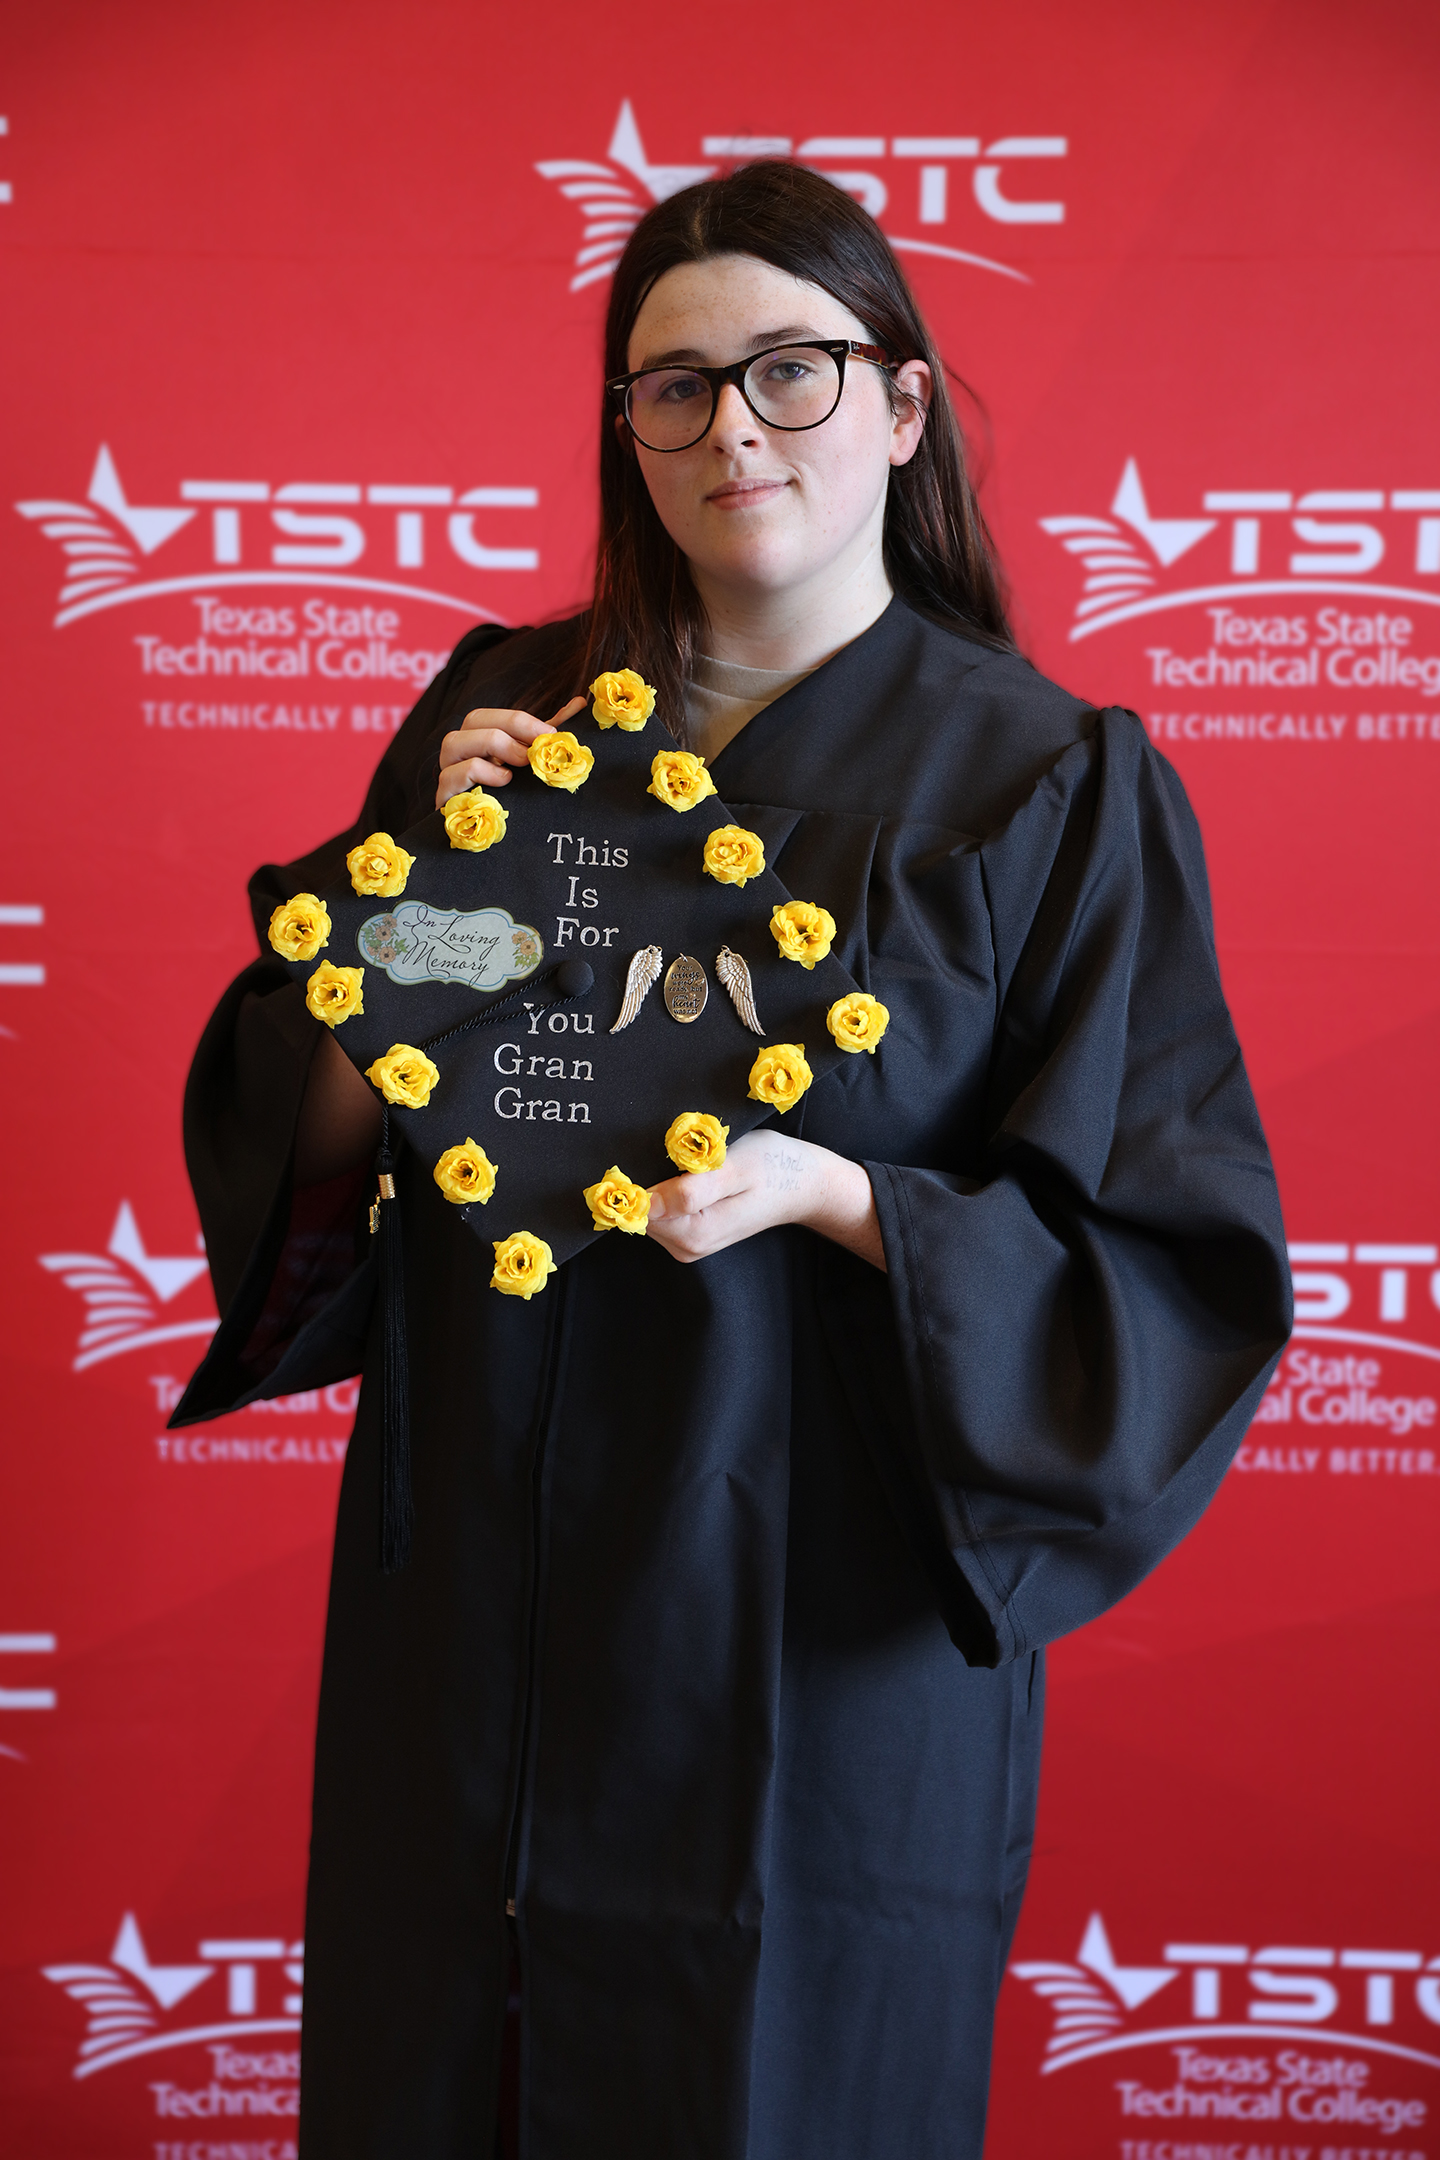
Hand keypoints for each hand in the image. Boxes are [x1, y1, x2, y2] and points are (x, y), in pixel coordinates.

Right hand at [436, 694, 585, 806]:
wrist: (499, 844)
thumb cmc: (517, 798)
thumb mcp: (535, 763)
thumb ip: (551, 735)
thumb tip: (579, 703)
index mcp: (480, 738)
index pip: (492, 714)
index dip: (521, 720)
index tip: (550, 733)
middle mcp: (461, 752)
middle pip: (472, 720)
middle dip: (509, 728)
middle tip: (537, 747)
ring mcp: (449, 774)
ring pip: (453, 743)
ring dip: (491, 746)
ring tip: (521, 763)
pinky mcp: (444, 800)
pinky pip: (449, 777)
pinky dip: (477, 773)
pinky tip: (504, 781)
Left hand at [645, 1130, 885, 1270]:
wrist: (803, 1184)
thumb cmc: (773, 1167)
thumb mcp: (735, 1169)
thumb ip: (691, 1190)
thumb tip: (648, 1203)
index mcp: (694, 1234)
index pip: (639, 1208)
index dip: (643, 1177)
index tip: (668, 1155)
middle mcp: (687, 1247)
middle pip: (642, 1210)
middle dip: (655, 1178)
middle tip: (690, 1154)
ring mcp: (689, 1243)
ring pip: (651, 1209)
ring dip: (665, 1181)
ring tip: (698, 1163)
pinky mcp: (691, 1234)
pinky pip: (664, 1210)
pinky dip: (672, 1188)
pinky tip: (696, 1175)